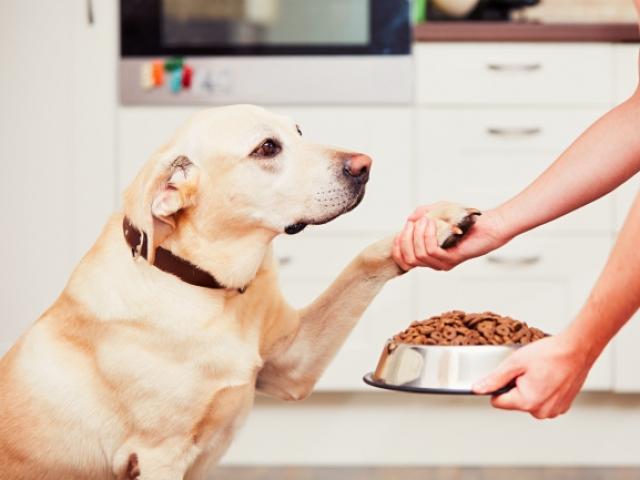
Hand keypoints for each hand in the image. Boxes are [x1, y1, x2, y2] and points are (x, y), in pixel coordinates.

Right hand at [392, 205, 508, 271]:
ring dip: (418, 235)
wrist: (487, 225)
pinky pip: (431, 251)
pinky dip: (427, 236)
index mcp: (428, 255)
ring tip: (425, 221)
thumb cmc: (464, 220)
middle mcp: (434, 262)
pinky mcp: (451, 260)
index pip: (404, 261)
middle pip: (408, 259)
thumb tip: (408, 220)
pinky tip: (431, 224)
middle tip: (414, 223)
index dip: (398, 247)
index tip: (401, 231)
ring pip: (419, 255)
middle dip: (406, 239)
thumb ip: (421, 214)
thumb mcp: (437, 212)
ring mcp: (442, 263)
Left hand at [472, 333, 595, 418]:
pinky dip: (543, 391)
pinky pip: (543, 401)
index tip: (508, 375)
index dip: (498, 387)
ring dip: (530, 389)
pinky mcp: (562, 407)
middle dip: (516, 387)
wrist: (577, 350)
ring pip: (529, 402)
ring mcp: (553, 411)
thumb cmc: (549, 354)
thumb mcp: (515, 363)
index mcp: (527, 402)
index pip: (498, 402)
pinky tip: (549, 377)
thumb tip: (478, 389)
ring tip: (540, 373)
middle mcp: (541, 412)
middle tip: (527, 371)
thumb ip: (495, 378)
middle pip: (514, 402)